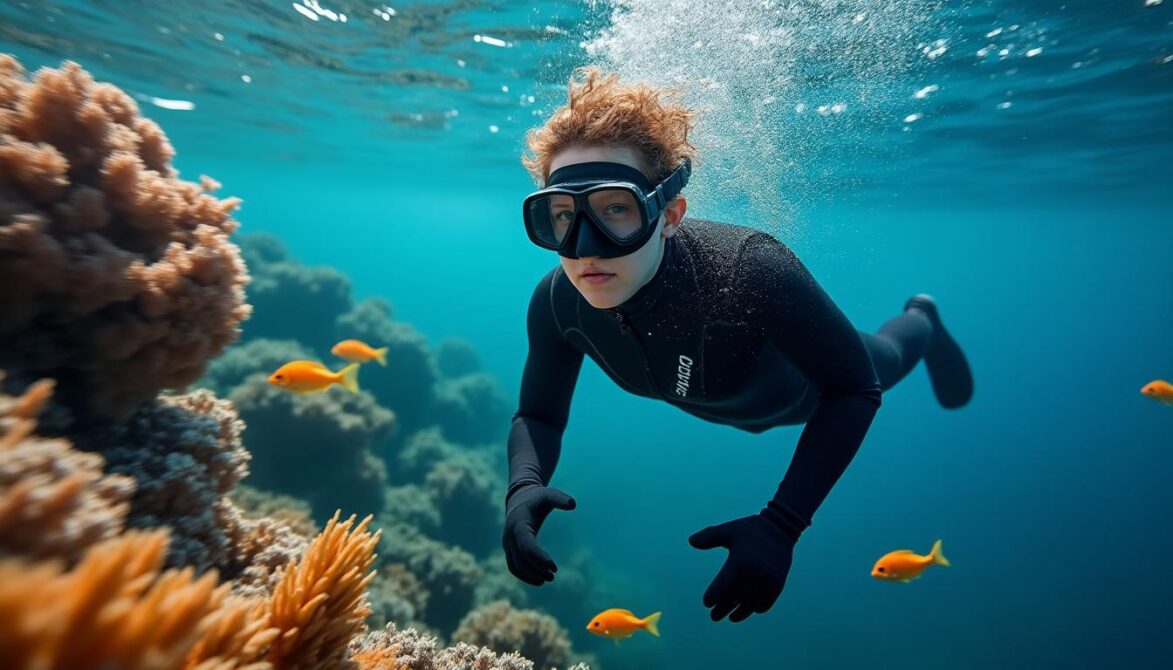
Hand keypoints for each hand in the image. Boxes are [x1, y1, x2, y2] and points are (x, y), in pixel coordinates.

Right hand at [502, 485, 575, 585]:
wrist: (519, 498)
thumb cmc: (537, 497)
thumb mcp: (549, 495)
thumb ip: (560, 499)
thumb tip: (573, 504)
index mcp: (518, 524)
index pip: (526, 546)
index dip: (539, 558)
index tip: (554, 568)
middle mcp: (509, 536)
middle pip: (520, 560)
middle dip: (537, 570)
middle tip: (553, 576)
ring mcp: (507, 543)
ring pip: (515, 566)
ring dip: (530, 576)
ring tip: (549, 578)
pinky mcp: (509, 549)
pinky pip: (513, 566)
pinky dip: (524, 575)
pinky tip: (539, 579)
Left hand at [688, 501, 805, 621]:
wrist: (780, 529)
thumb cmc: (749, 529)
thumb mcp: (729, 530)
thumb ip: (709, 536)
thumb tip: (691, 541)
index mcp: (739, 562)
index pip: (721, 588)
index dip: (712, 598)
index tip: (707, 603)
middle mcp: (754, 574)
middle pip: (734, 599)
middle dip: (722, 610)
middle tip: (714, 617)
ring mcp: (767, 582)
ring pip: (750, 605)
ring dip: (740, 613)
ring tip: (731, 618)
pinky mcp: (777, 586)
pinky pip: (765, 603)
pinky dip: (756, 608)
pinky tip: (750, 609)